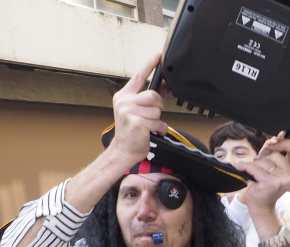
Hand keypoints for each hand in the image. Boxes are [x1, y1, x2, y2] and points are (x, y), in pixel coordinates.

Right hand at [107, 53, 168, 169]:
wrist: (125, 149)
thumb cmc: (133, 130)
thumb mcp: (139, 110)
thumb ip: (150, 97)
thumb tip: (165, 84)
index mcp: (124, 96)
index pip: (139, 76)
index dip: (149, 64)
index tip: (158, 55)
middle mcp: (124, 101)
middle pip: (153, 96)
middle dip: (158, 106)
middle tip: (151, 116)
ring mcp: (128, 112)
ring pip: (156, 110)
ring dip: (157, 120)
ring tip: (148, 125)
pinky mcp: (135, 123)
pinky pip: (157, 122)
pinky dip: (158, 129)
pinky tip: (150, 132)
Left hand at [234, 132, 289, 210]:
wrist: (260, 204)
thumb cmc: (266, 185)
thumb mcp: (274, 166)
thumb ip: (278, 150)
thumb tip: (281, 134)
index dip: (284, 143)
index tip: (274, 145)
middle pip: (276, 154)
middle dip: (265, 157)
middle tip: (261, 167)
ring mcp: (283, 180)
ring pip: (264, 161)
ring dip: (255, 165)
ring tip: (255, 173)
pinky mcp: (271, 183)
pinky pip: (255, 168)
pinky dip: (245, 167)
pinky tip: (242, 168)